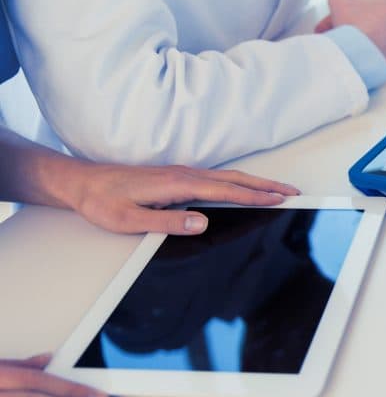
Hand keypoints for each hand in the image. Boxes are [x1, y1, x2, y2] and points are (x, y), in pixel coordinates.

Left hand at [68, 163, 299, 234]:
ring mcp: (182, 173)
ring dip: (256, 183)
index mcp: (177, 184)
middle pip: (235, 179)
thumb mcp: (128, 220)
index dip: (255, 194)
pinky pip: (217, 178)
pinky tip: (244, 187)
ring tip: (277, 190)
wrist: (81, 182)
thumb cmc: (102, 201)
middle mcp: (184, 174)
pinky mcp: (177, 176)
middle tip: (293, 191)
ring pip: (228, 177)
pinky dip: (239, 182)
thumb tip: (202, 222)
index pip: (226, 190)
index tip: (280, 198)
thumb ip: (167, 222)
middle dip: (267, 185)